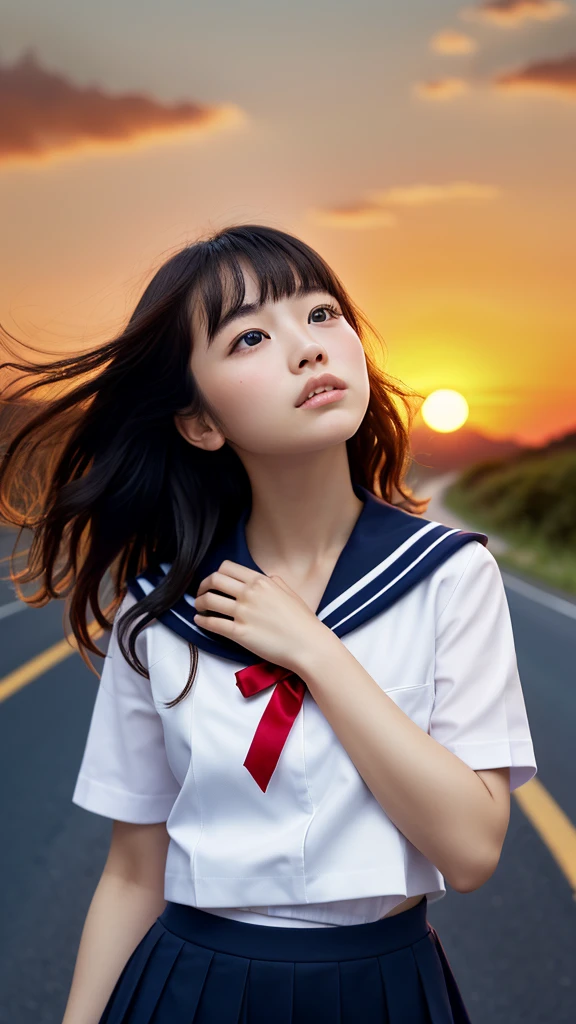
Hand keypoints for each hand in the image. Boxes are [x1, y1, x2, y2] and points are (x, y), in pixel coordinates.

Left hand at [193, 559, 330, 673]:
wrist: (308, 645)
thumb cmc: (302, 621)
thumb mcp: (289, 592)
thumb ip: (273, 582)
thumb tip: (264, 578)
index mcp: (261, 581)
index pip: (227, 568)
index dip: (215, 574)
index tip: (213, 582)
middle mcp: (249, 593)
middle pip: (214, 580)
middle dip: (202, 586)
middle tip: (200, 593)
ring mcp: (243, 612)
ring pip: (209, 600)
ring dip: (199, 603)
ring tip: (199, 608)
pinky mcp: (239, 633)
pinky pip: (212, 623)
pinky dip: (202, 621)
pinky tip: (200, 621)